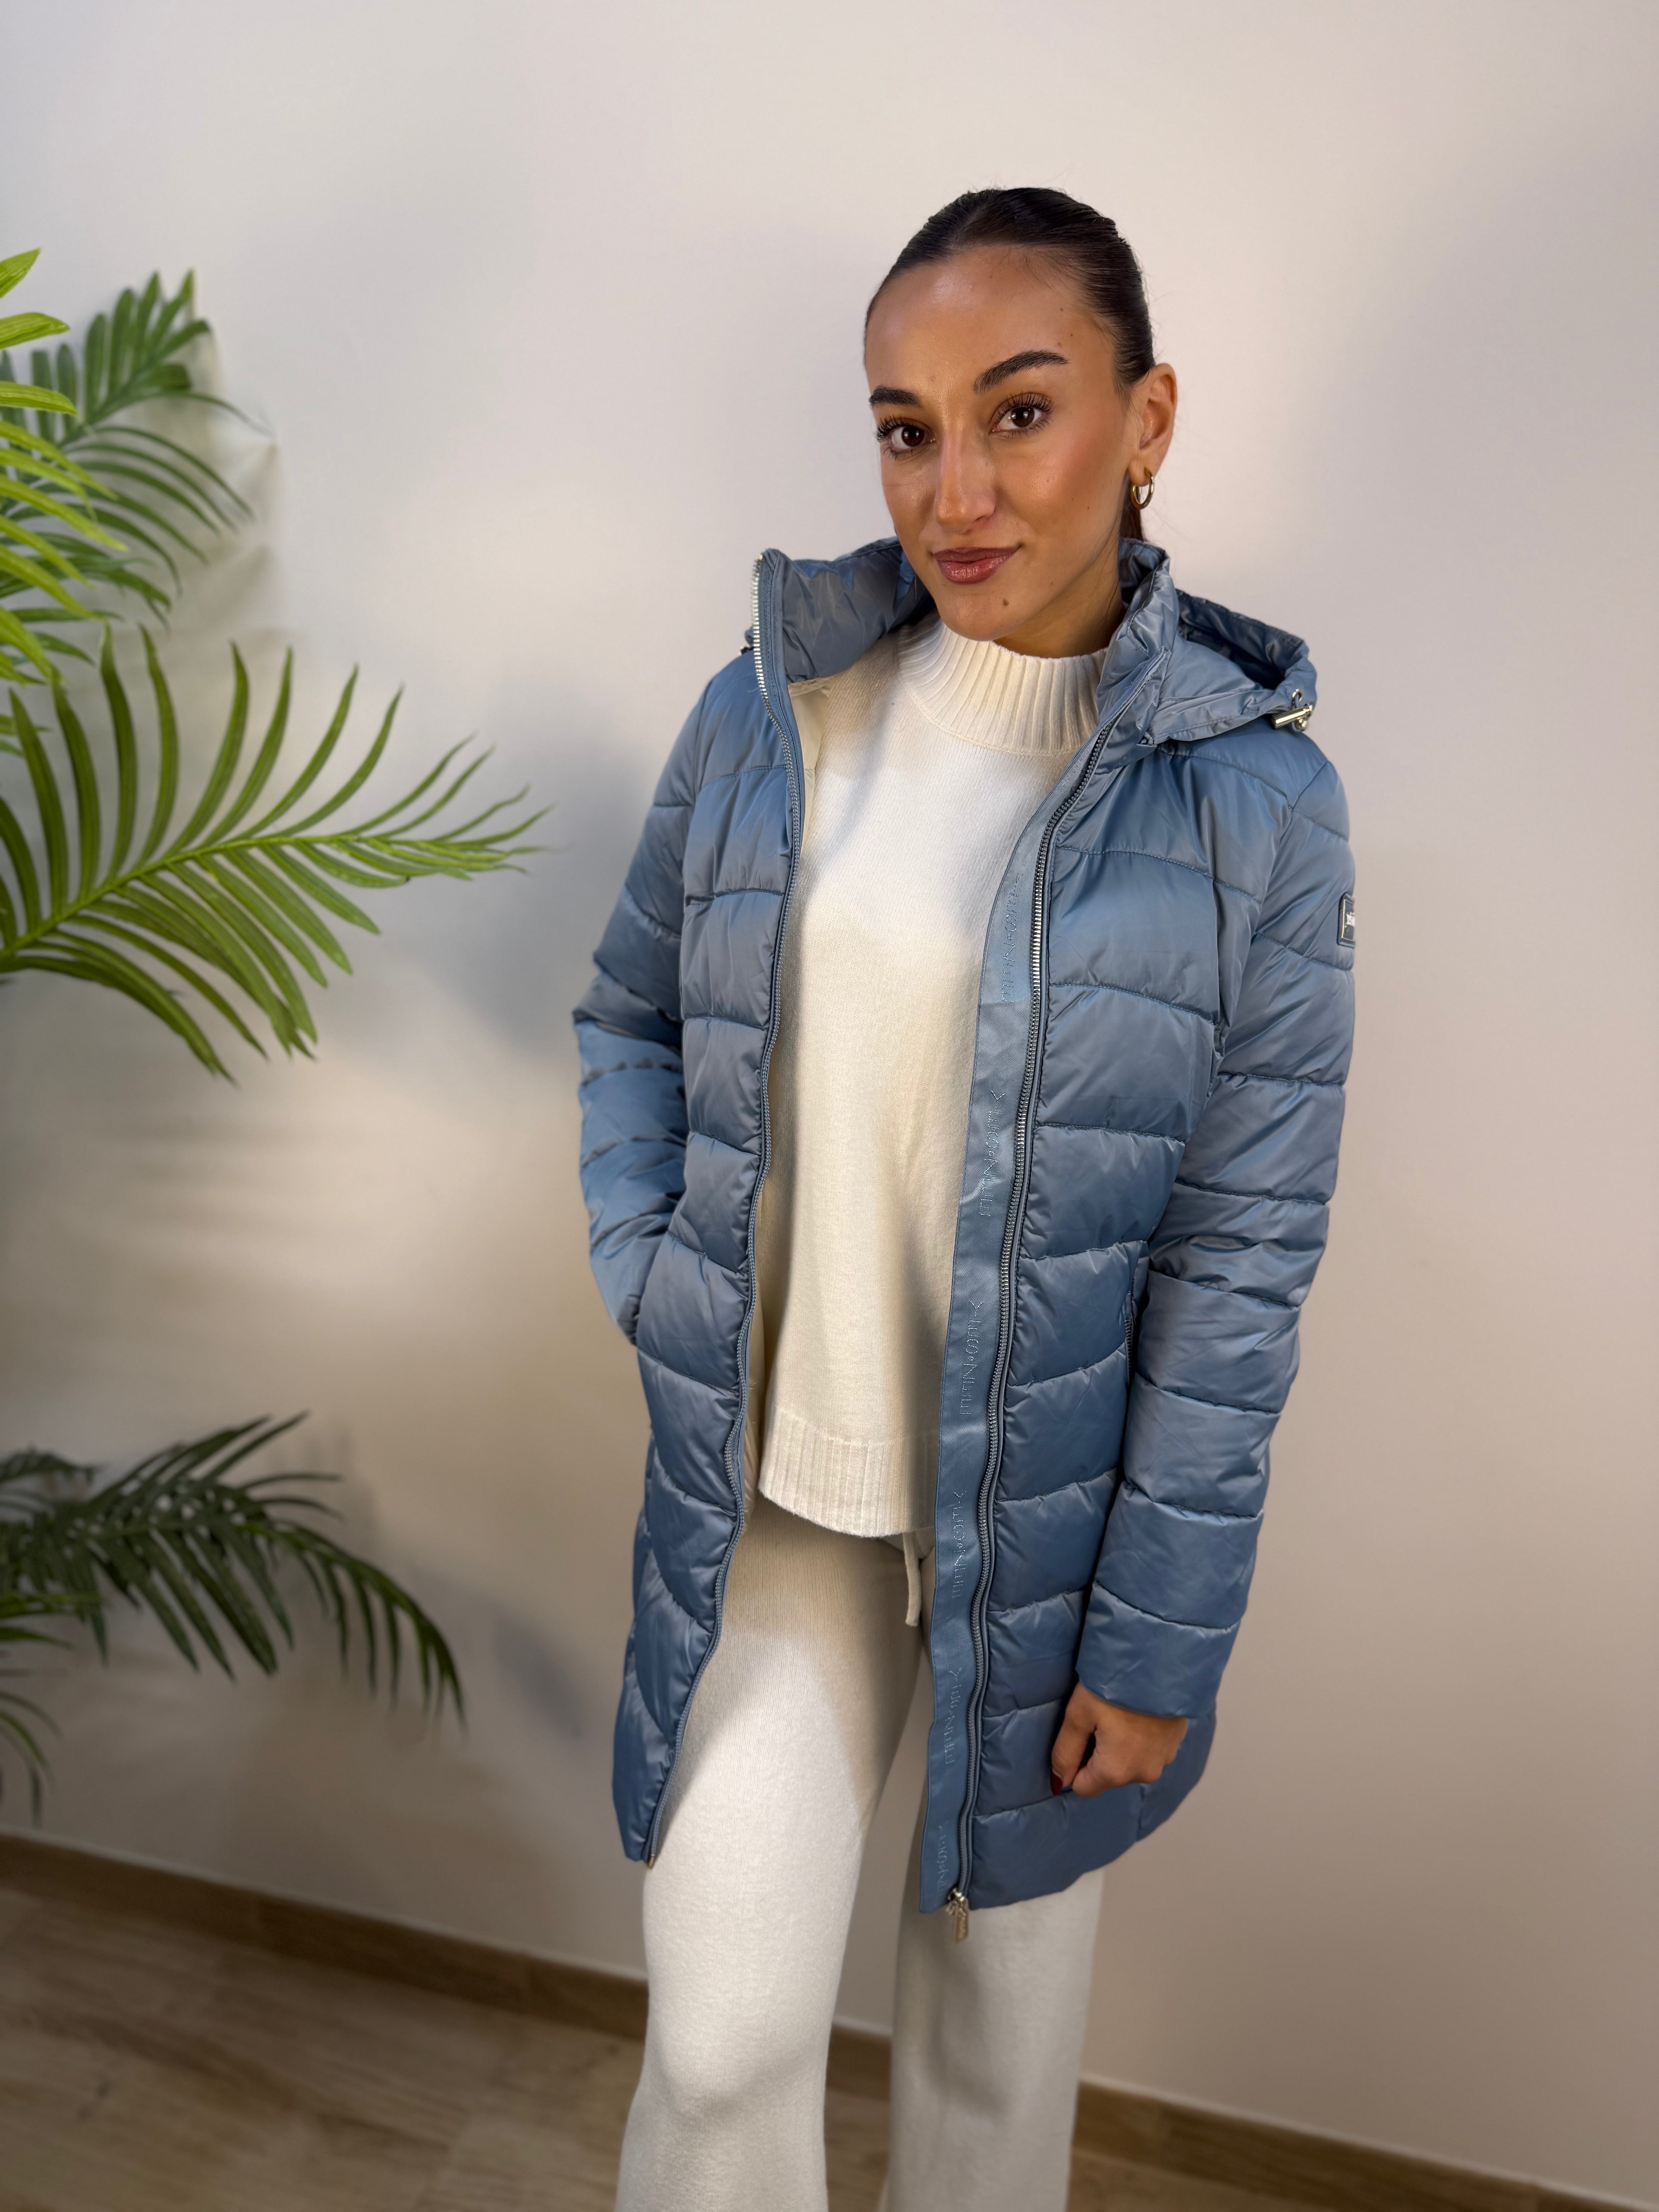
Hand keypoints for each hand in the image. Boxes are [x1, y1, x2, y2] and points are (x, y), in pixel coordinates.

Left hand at [1050, 1682, 1186, 1798]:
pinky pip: (1149, 1750)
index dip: (1074, 1764)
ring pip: (1130, 1763)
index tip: (1079, 1734)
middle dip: (1099, 1753)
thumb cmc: (1116, 1684)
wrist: (1161, 1659)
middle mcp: (1143, 1773)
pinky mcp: (1176, 1743)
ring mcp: (1164, 1760)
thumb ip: (1065, 1751)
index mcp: (1116, 1771)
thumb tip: (1059, 1782)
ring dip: (1122, 1746)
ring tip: (1120, 1712)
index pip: (1084, 1787)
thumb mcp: (1079, 1713)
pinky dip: (1141, 1738)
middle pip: (1108, 1775)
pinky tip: (1138, 1712)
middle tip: (1100, 1717)